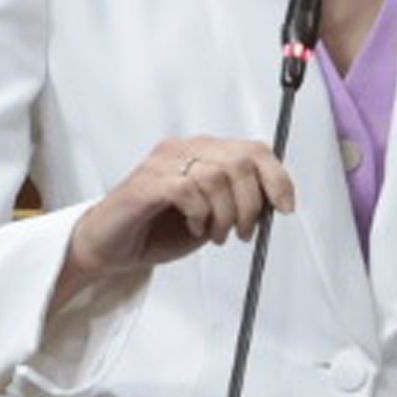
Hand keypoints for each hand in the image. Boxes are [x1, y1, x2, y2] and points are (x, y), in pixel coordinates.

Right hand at [58, 135, 297, 296]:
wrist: (111, 247)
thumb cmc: (158, 230)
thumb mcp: (212, 217)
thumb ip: (239, 203)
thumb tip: (276, 203)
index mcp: (203, 152)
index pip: (254, 149)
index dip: (277, 177)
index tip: (285, 208)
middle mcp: (183, 149)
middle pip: (241, 161)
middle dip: (251, 204)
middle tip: (243, 233)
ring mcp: (162, 163)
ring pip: (217, 176)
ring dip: (225, 215)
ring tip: (214, 234)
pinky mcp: (145, 183)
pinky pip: (188, 190)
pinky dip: (199, 213)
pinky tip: (192, 226)